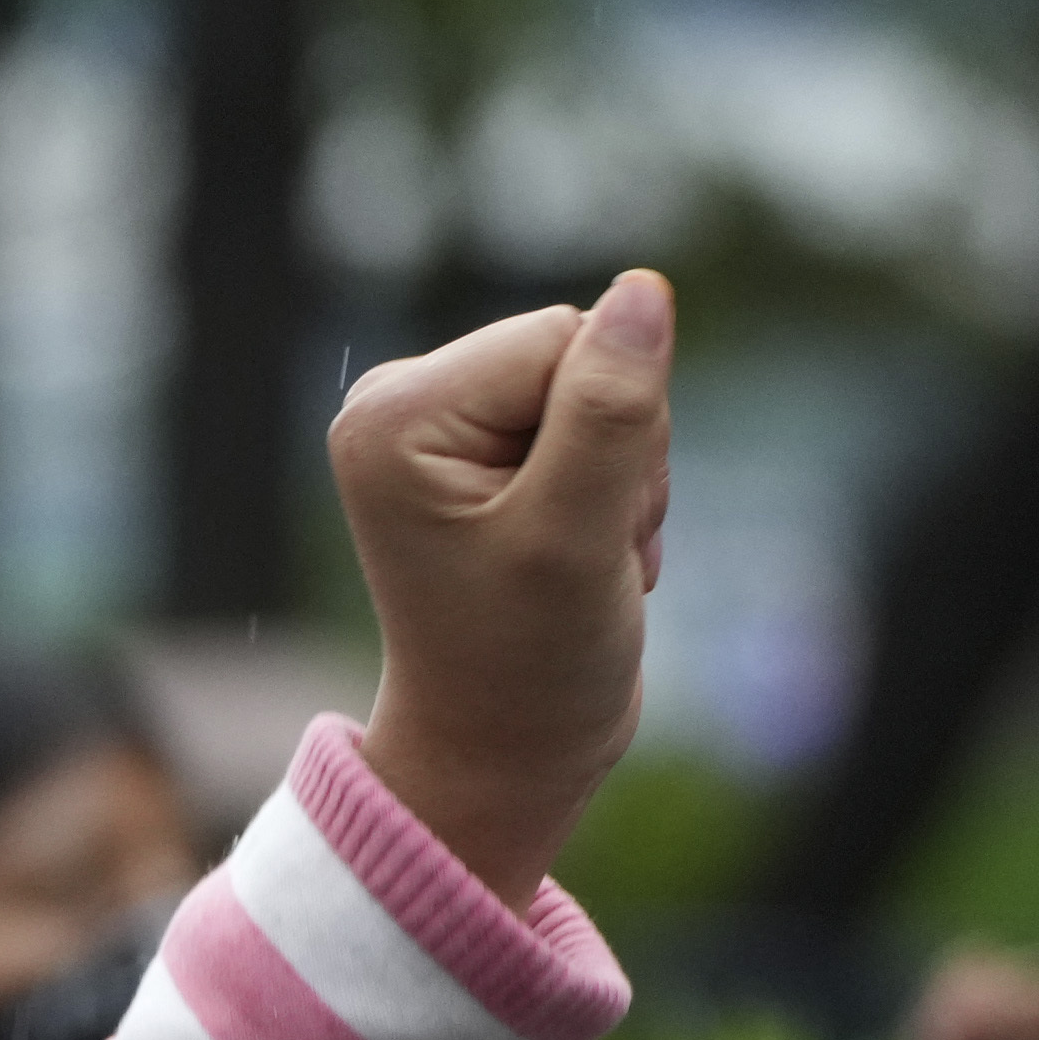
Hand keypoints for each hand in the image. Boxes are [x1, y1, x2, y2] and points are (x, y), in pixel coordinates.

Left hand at [335, 266, 676, 905]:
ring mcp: (444, 431)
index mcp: (394, 413)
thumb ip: (609, 411)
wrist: (506, 750)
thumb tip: (644, 289)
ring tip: (576, 562)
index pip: (566, 336)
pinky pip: (606, 429)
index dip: (605, 426)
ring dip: (624, 484)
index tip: (565, 522)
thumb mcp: (576, 534)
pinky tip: (581, 560)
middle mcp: (402, 406)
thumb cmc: (528, 662)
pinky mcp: (488, 456)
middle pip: (587, 355)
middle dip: (617, 454)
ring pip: (609, 394)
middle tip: (577, 550)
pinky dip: (618, 499)